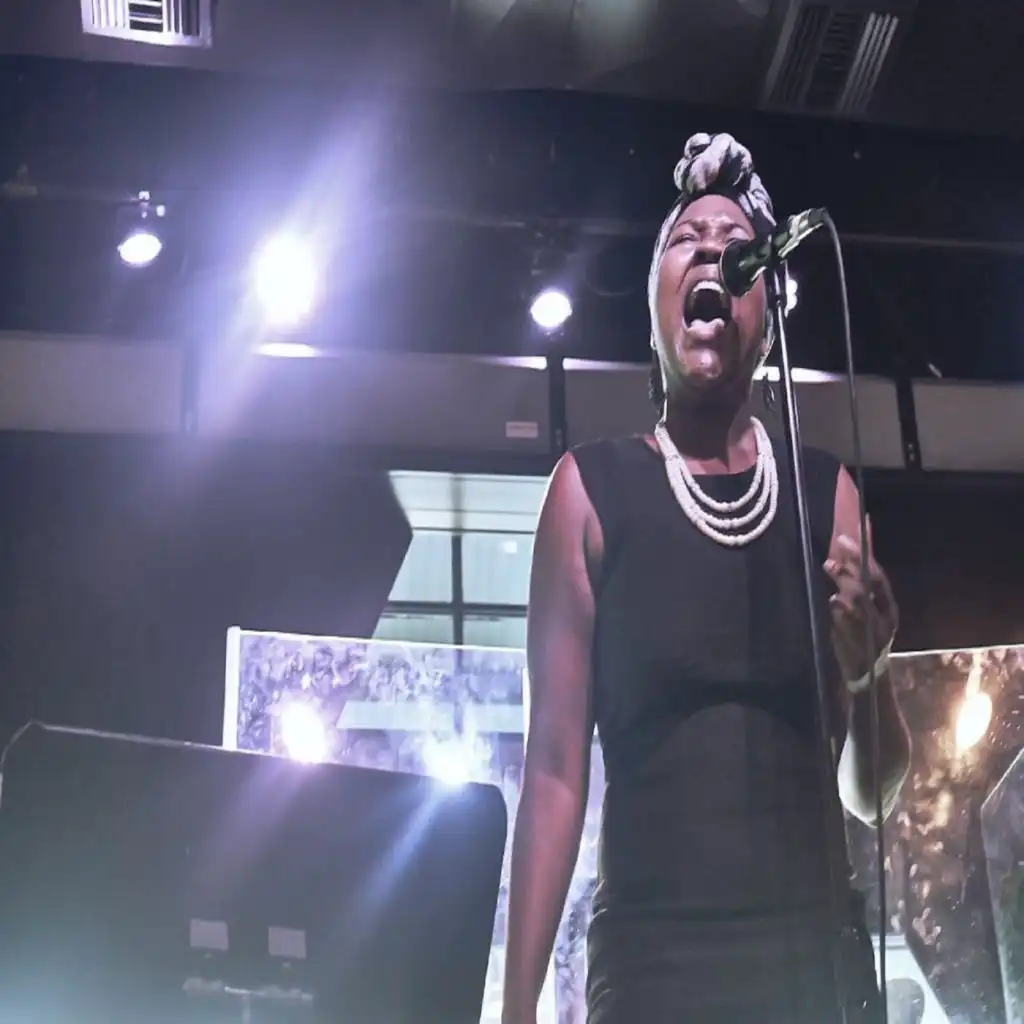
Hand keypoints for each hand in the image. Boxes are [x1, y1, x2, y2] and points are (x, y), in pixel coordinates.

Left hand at [823, 518, 897, 685]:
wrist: (868, 675)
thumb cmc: (864, 638)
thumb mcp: (865, 612)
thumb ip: (855, 589)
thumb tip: (840, 559)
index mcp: (889, 607)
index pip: (879, 576)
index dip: (864, 556)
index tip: (848, 537)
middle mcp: (884, 616)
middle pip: (870, 583)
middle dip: (853, 563)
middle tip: (837, 547)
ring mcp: (872, 629)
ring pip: (860, 600)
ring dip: (844, 581)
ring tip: (829, 566)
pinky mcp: (857, 642)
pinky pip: (848, 622)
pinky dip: (841, 610)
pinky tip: (833, 601)